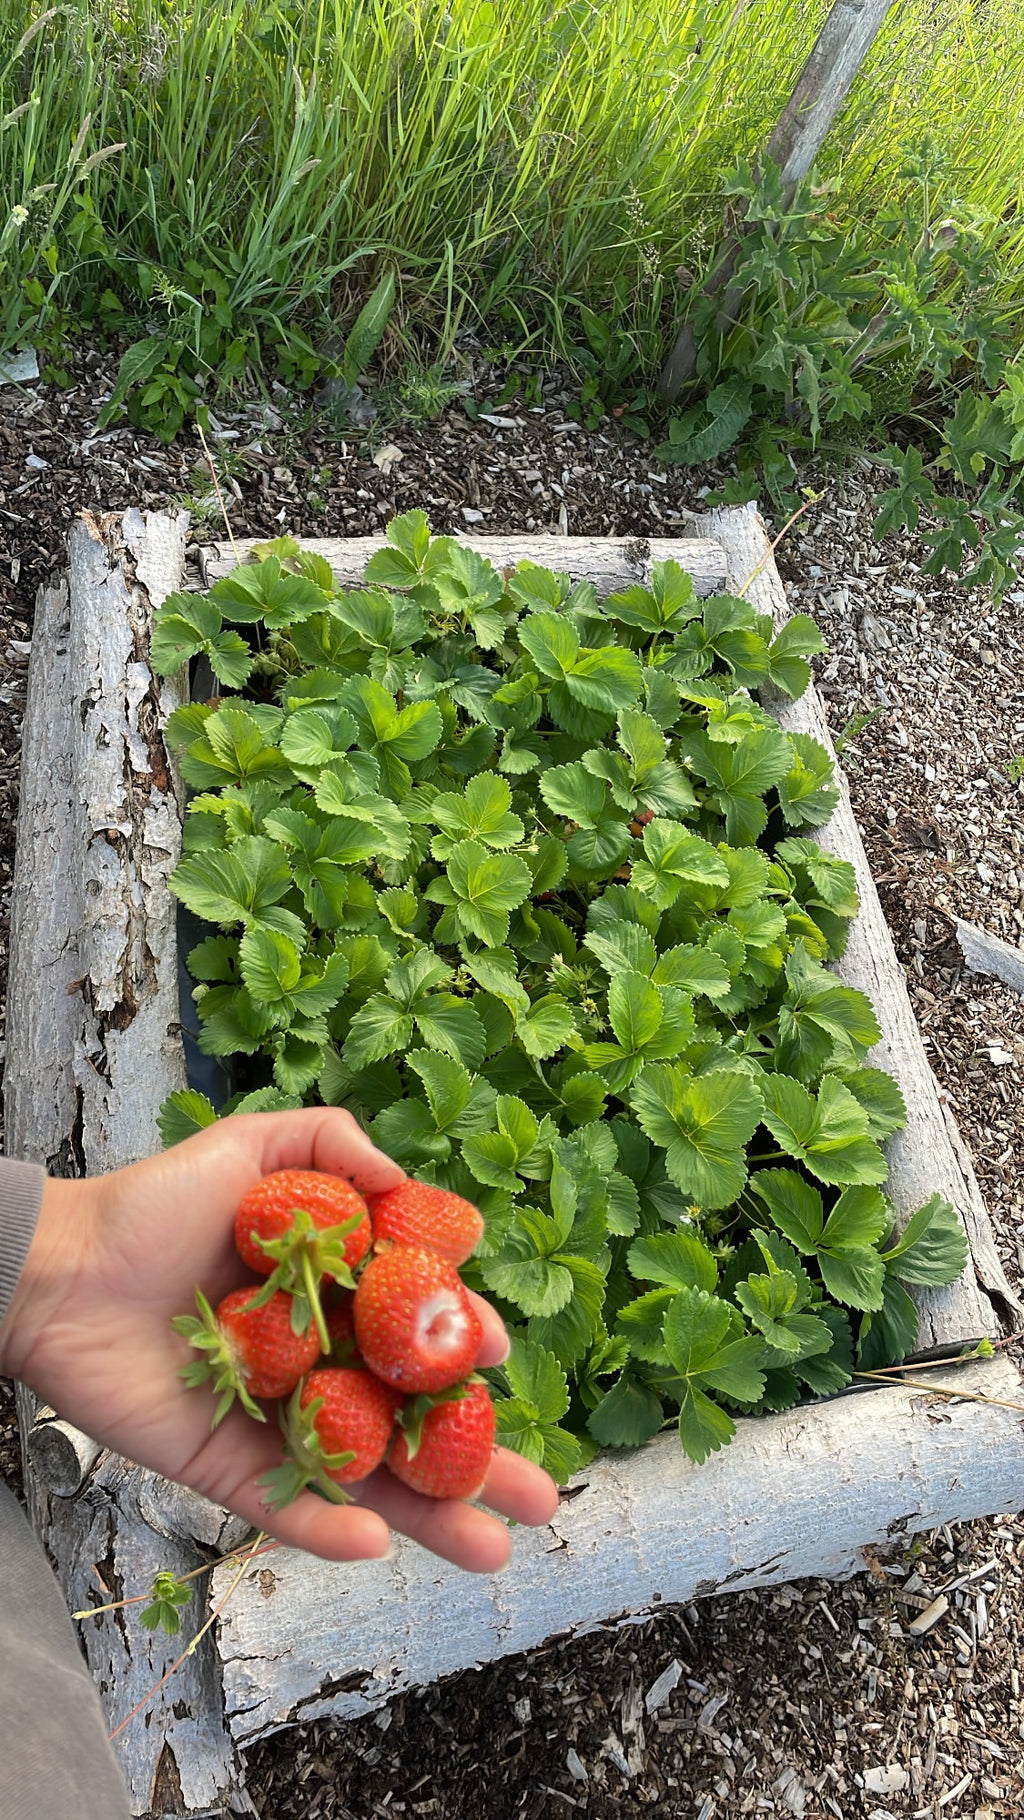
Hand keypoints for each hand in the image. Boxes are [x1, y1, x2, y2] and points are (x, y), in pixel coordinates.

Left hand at [0, 1111, 558, 1571]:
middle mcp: (319, 1366)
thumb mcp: (255, 1148)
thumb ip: (336, 1146)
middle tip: (544, 1497)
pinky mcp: (226, 1463)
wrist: (61, 1268)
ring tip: (496, 1548)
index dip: (462, 1348)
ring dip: (432, 1518)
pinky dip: (330, 1527)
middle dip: (479, 1461)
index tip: (497, 1352)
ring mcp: (277, 1420)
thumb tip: (412, 1186)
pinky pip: (286, 1504)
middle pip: (412, 1423)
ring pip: (368, 1478)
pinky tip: (380, 1543)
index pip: (417, 1335)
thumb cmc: (154, 1205)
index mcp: (335, 1299)